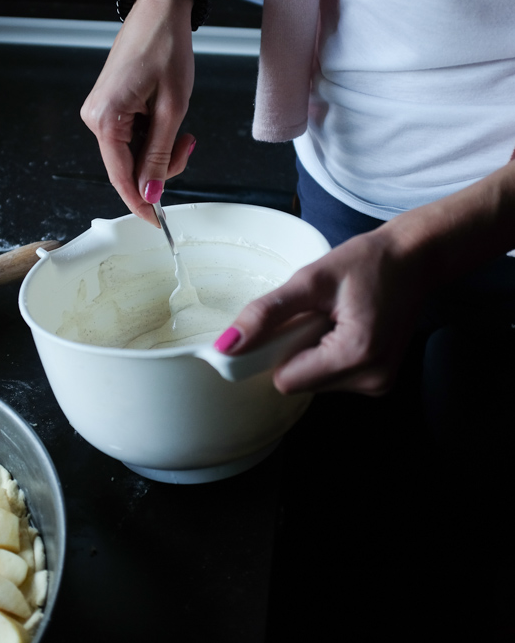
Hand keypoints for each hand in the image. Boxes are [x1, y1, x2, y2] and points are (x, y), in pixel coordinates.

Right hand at [80, 0, 195, 223]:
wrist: (161, 10)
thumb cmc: (166, 49)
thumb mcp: (172, 109)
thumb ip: (160, 155)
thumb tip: (151, 192)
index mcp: (105, 120)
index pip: (121, 177)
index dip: (141, 203)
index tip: (158, 222)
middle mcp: (95, 118)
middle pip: (128, 167)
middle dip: (161, 166)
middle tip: (188, 143)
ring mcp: (101, 112)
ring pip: (133, 154)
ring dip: (161, 150)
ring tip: (182, 125)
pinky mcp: (110, 106)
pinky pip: (132, 137)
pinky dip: (154, 137)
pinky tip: (168, 118)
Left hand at [214, 225, 427, 394]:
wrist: (416, 258)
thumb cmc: (370, 261)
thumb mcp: (311, 278)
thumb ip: (268, 313)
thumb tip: (227, 346)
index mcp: (356, 356)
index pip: (285, 380)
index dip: (277, 351)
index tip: (288, 321)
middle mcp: (371, 380)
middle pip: (300, 382)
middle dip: (297, 349)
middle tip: (316, 313)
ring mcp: (378, 384)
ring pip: (314, 381)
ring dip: (313, 351)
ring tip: (334, 316)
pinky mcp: (379, 380)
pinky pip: (332, 377)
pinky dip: (329, 354)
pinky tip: (345, 326)